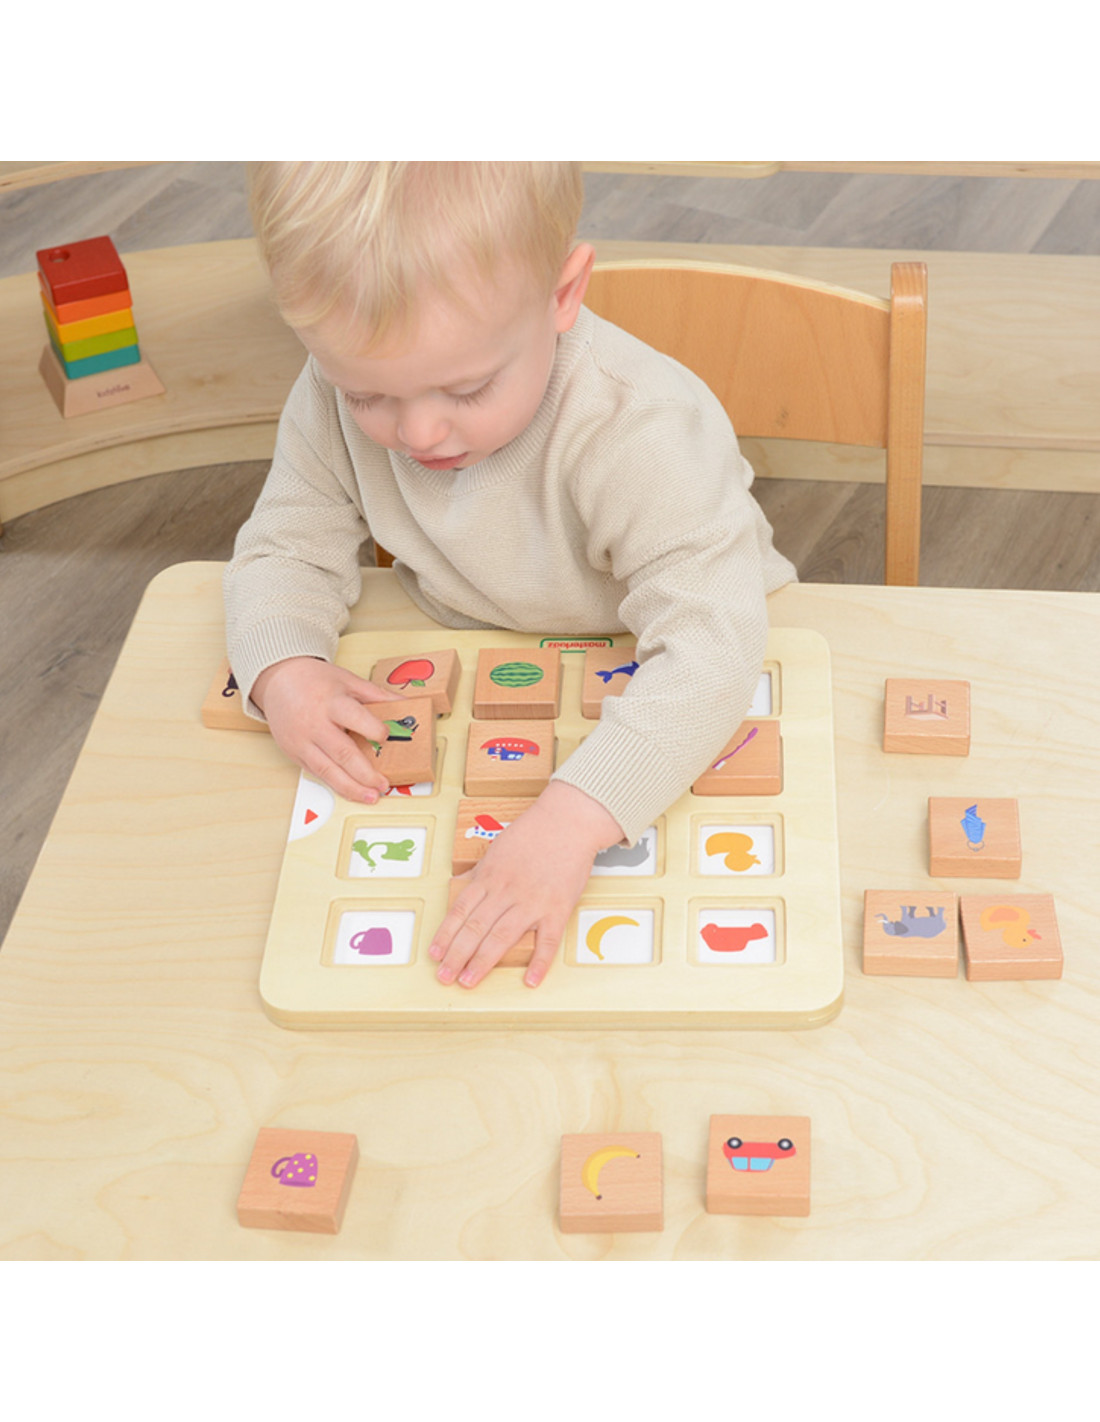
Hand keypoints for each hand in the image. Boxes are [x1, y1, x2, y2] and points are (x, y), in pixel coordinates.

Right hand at [250, 656, 399, 802]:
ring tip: (371, 797)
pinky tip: (351, 791)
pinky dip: (335, 784)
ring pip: (327, 770)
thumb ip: (377, 695)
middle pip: (342, 752)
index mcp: (331, 702)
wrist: (278, 680)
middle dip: (365, 773)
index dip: (373, 730)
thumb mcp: (348, 680)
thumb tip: (407, 704)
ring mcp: (302, 741)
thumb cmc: (314, 680)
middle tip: (383, 784)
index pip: (354, 718)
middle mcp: (315, 724)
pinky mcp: (294, 753)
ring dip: (351, 788)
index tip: (386, 737)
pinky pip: (316, 773)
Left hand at [430, 781, 622, 989]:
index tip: (435, 954)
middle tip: (445, 976)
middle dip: (457, 955)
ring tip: (469, 981)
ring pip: (502, 936)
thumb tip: (460, 887)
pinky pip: (548, 941)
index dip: (445, 935)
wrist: (569, 821)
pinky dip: (539, 962)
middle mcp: (506, 891)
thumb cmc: (533, 833)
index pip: (460, 910)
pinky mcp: (558, 908)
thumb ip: (480, 873)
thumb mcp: (496, 849)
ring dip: (483, 961)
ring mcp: (532, 901)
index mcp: (489, 876)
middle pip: (476, 927)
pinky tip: (530, 980)